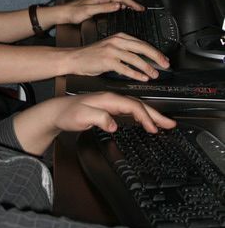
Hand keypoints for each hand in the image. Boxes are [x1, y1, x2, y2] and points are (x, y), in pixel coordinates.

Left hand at [48, 91, 175, 135]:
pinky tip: (144, 121)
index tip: (154, 128)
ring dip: (150, 115)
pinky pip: (129, 111)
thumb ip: (99, 118)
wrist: (57, 111)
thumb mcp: (82, 117)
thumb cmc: (68, 113)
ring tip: (163, 123)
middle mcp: (111, 99)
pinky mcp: (108, 109)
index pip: (133, 106)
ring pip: (135, 107)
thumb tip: (113, 124)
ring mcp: (110, 103)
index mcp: (108, 99)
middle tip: (170, 124)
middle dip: (155, 114)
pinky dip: (140, 116)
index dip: (145, 117)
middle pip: (138, 105)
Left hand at [55, 0, 142, 23]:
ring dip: (127, 0)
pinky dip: (119, 0)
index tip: (140, 8)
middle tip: (140, 8)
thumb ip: (104, 7)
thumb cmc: (74, 12)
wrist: (63, 11)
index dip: (132, 4)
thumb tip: (117, 5)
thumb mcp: (89, 11)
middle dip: (132, 1)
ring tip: (134, 5)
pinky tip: (120, 4)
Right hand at [68, 31, 169, 79]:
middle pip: (141, 47)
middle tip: (165, 64)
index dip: (154, 51)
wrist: (75, 58)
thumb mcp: (109, 47)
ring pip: (135, 58)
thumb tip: (141, 58)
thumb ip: (124, 50)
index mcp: (119, 37)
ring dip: (147, 67)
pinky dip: (136, 74)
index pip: (141, 42)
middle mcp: (116, 41)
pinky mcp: (107, 61)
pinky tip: (142, 78)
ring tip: (155, 74)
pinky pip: (125, 68)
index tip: (163, 58)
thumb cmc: (91, 55)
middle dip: (155, 56)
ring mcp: (112, 50)